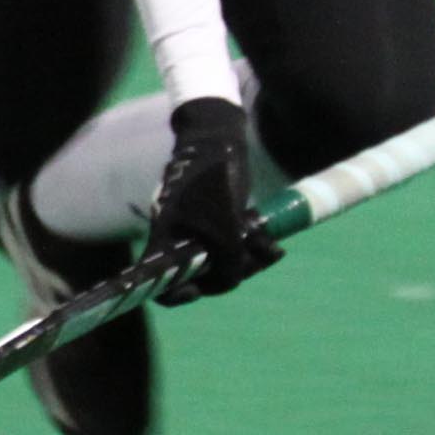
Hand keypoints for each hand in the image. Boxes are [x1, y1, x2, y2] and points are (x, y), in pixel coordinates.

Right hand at [144, 95, 280, 299]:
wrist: (220, 141)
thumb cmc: (213, 179)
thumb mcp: (223, 223)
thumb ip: (227, 257)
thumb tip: (231, 280)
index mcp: (167, 240)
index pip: (161, 283)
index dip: (176, 294)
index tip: (198, 290)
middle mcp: (181, 241)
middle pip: (202, 278)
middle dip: (230, 273)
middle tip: (255, 260)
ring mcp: (202, 234)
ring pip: (225, 265)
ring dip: (250, 262)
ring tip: (271, 249)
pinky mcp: (222, 226)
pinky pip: (237, 250)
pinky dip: (256, 251)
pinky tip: (273, 247)